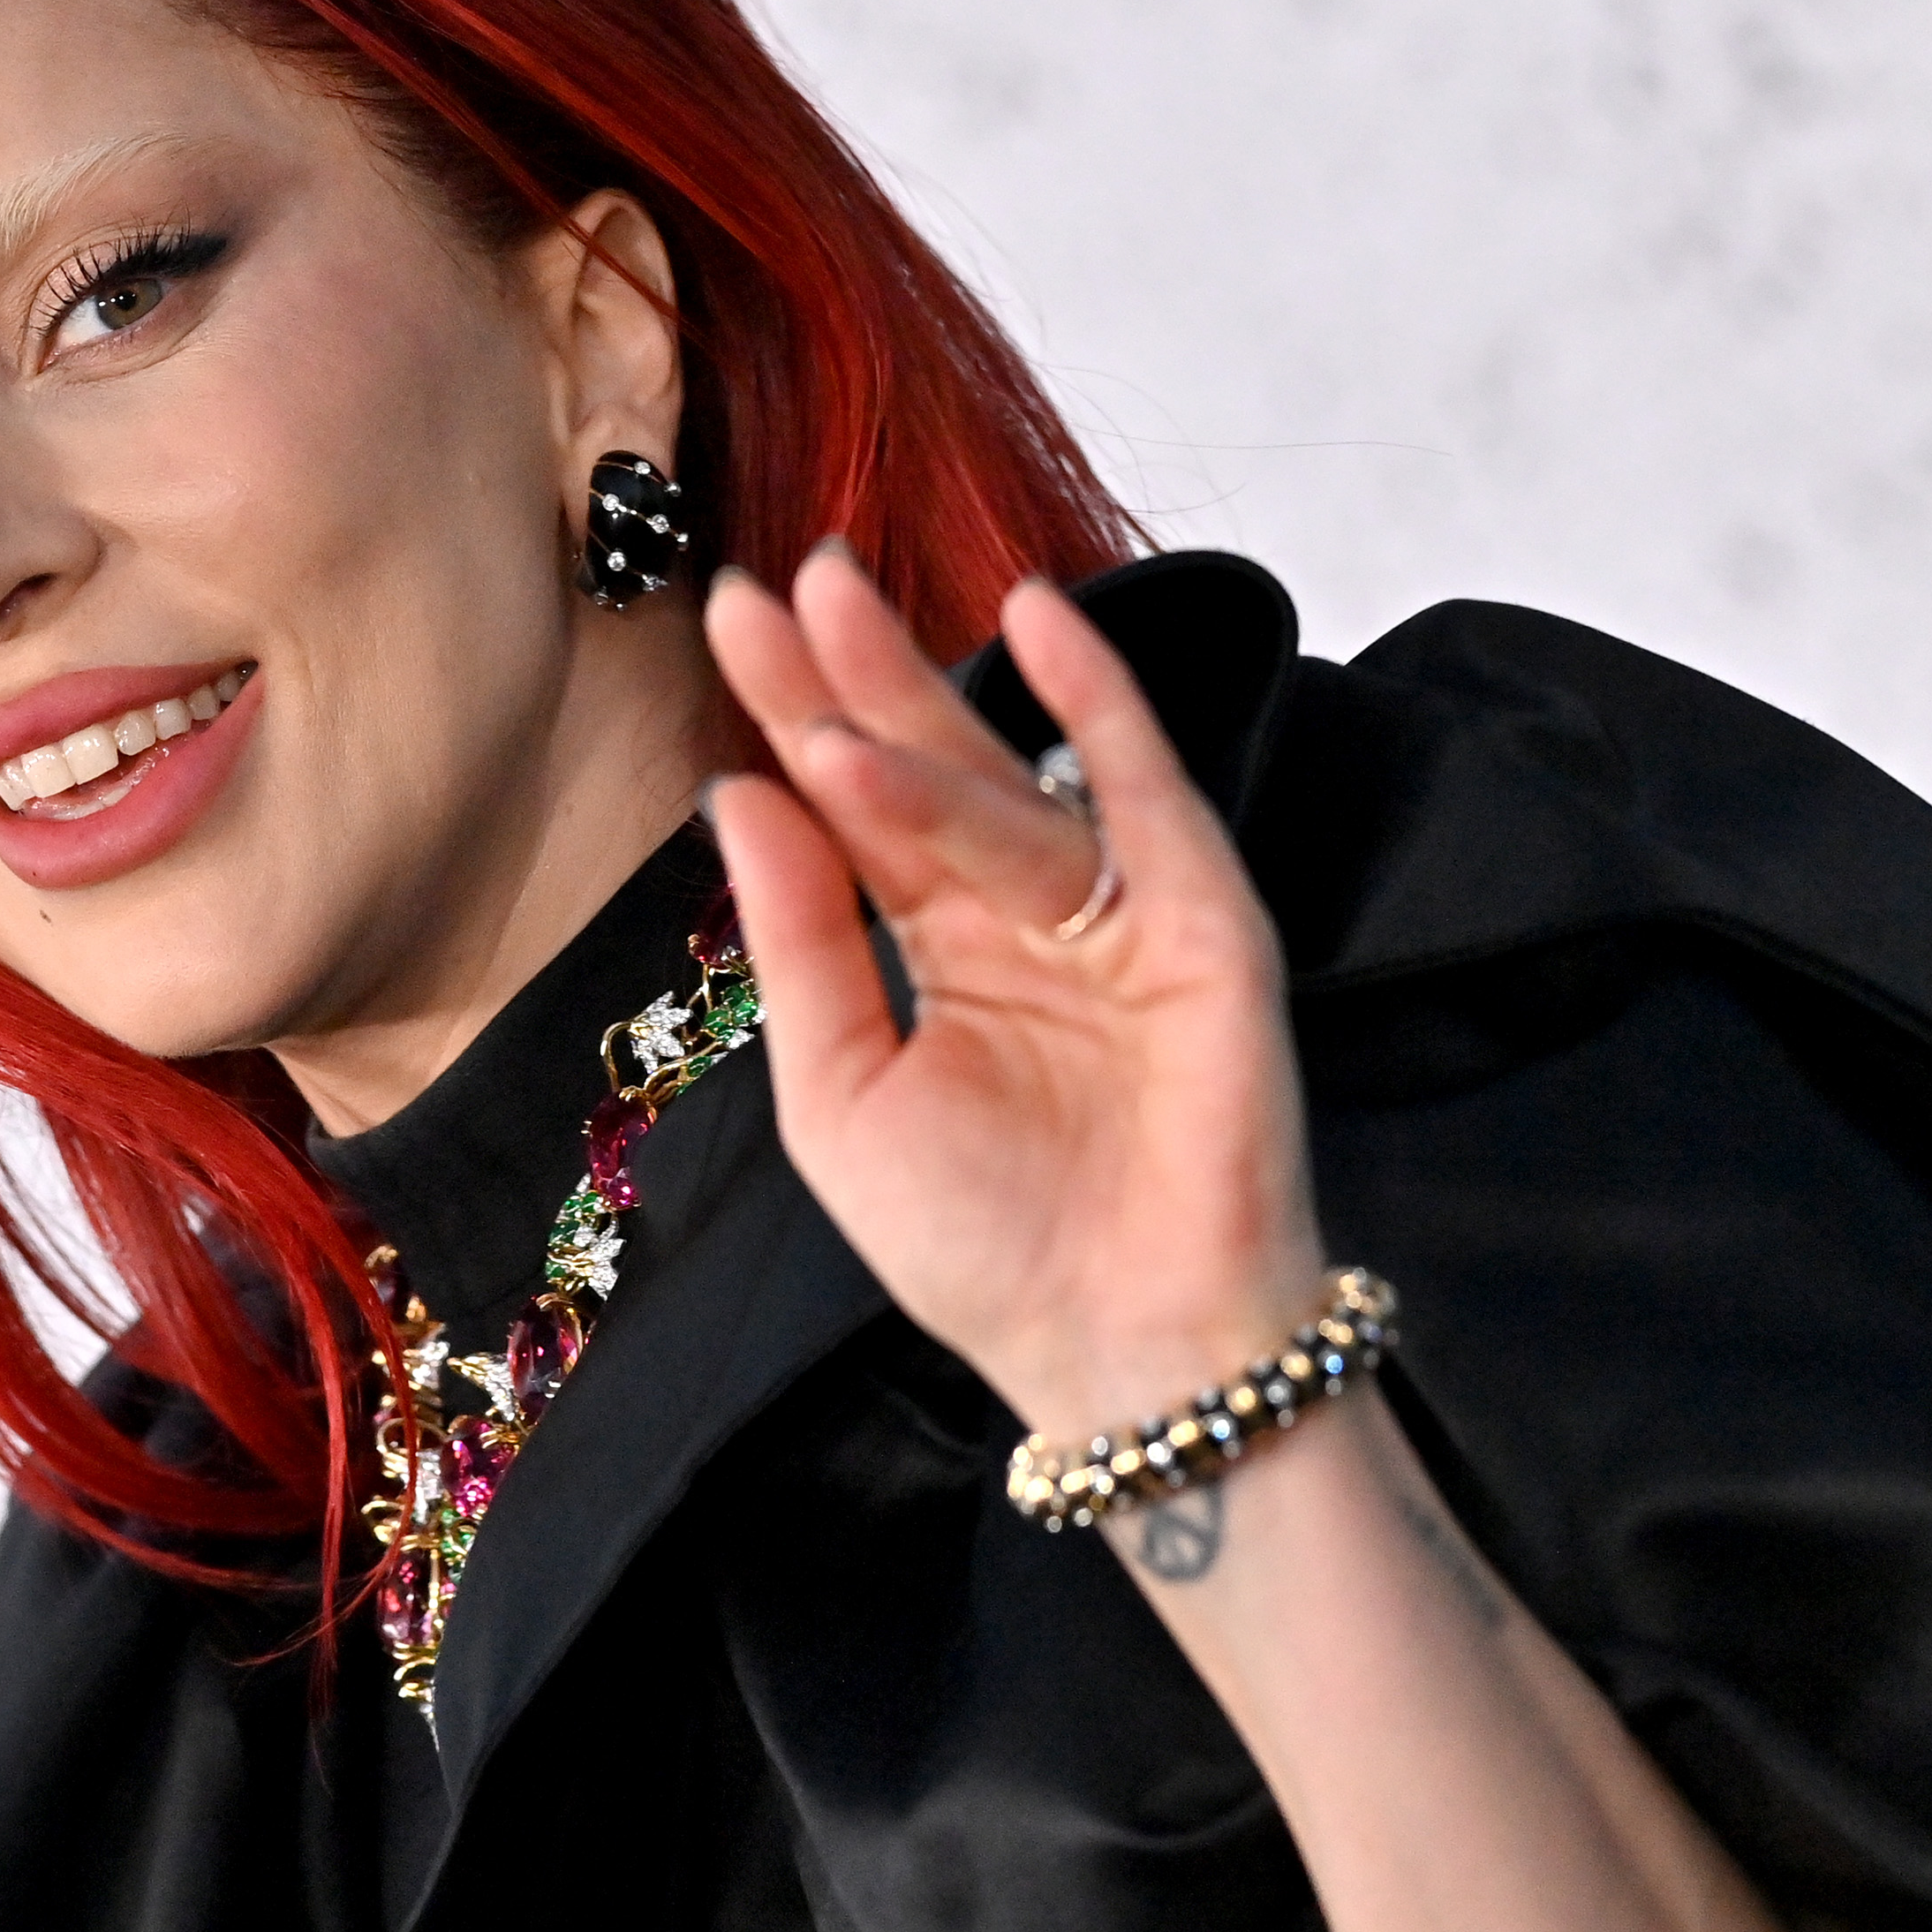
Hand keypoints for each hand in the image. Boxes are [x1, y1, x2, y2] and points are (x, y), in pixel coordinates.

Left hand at [699, 548, 1325, 1439]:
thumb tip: (734, 794)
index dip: (795, 716)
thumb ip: (800, 940)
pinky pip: (1149, 798)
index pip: (855, 812)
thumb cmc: (983, 1250)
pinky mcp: (1203, 928)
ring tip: (833, 624)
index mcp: (937, 951)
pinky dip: (1104, 708)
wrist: (1119, 1354)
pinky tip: (1044, 621)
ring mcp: (1117, 915)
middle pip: (926, 767)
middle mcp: (1023, 916)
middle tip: (778, 577)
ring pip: (1007, 787)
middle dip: (853, 674)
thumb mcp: (842, 1093)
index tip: (728, 615)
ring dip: (923, 710)